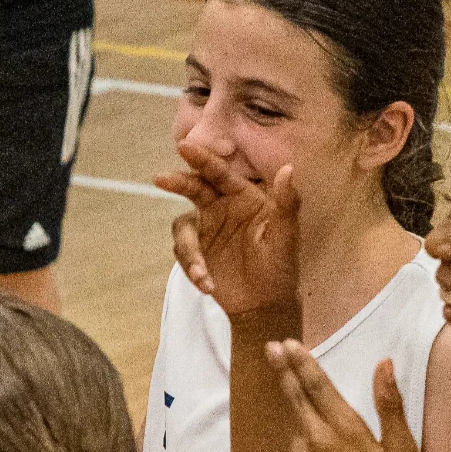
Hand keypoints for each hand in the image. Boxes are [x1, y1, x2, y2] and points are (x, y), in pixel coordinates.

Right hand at [152, 143, 299, 314]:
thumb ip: (287, 202)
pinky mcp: (195, 251)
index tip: (184, 146)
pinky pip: (183, 253)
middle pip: (193, 189)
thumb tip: (289, 168)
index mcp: (245, 198)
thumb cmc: (281, 267)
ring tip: (201, 273)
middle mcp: (221, 208)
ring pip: (183, 226)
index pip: (221, 174)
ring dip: (190, 250)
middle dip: (177, 183)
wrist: (265, 305)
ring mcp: (205, 229)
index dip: (203, 159)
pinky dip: (192, 268)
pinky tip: (207, 284)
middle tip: (160, 179)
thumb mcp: (287, 235)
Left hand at [268, 341, 418, 451]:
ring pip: (299, 430)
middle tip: (271, 348)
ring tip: (336, 450)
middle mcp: (315, 440)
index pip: (317, 387)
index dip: (302, 363)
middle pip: (294, 397)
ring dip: (308, 426)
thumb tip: (384, 365)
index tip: (288, 343)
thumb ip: (389, 406)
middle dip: (283, 371)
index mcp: (345, 430)